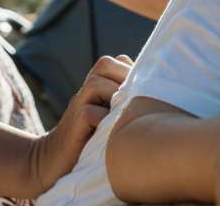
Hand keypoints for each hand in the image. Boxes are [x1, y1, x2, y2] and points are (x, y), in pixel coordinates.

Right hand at [27, 55, 132, 196]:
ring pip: (96, 84)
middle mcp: (87, 89)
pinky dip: (103, 120)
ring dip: (114, 96)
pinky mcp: (73, 124)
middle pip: (106, 63)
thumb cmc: (94, 138)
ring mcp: (78, 104)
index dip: (133, 70)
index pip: (119, 60)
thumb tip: (163, 90)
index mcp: (99, 84)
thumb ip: (128, 99)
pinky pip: (89, 113)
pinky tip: (111, 132)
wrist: (56, 159)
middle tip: (136, 100)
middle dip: (124, 77)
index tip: (146, 90)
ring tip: (124, 115)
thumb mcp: (112, 115)